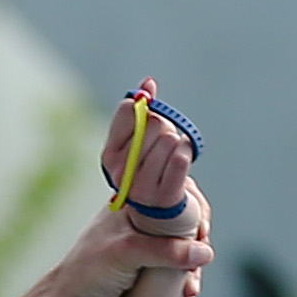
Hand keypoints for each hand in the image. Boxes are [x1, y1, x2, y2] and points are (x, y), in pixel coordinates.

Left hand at [40, 194, 211, 296]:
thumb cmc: (89, 269)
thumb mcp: (127, 252)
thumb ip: (165, 250)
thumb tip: (203, 252)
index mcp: (136, 203)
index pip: (176, 191)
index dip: (195, 208)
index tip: (201, 230)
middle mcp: (145, 220)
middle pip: (187, 220)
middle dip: (198, 242)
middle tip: (199, 260)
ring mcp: (150, 244)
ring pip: (187, 247)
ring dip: (194, 268)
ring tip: (190, 287)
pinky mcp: (152, 267)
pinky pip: (179, 269)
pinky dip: (187, 282)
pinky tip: (187, 296)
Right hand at [101, 83, 201, 221]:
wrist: (161, 212)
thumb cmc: (150, 168)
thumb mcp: (139, 140)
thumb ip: (142, 110)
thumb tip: (148, 83)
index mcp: (110, 155)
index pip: (127, 110)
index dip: (143, 105)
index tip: (147, 110)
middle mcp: (122, 173)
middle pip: (152, 122)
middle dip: (163, 127)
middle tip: (163, 144)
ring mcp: (143, 187)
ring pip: (169, 139)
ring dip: (178, 142)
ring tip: (172, 157)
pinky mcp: (166, 196)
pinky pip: (181, 159)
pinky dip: (186, 153)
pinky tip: (183, 158)